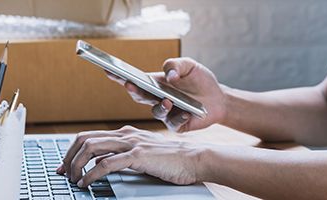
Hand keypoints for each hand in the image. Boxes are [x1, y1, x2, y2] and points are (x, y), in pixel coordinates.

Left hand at [56, 126, 207, 186]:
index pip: (90, 136)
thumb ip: (124, 155)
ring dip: (76, 165)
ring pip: (91, 148)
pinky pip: (106, 164)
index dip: (72, 150)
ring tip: (73, 179)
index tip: (65, 165)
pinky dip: (91, 174)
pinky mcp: (138, 155)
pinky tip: (86, 183)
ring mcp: (131, 143)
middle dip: (69, 157)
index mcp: (125, 133)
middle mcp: (125, 134)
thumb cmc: (173, 159)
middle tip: (63, 173)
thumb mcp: (144, 154)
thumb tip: (103, 164)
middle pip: (85, 139)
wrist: (195, 158)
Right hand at [105, 57, 226, 131]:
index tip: (108, 69)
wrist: (218, 98)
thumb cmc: (200, 80)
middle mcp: (156, 100)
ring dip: (160, 106)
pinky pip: (174, 123)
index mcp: (155, 85)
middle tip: (129, 83)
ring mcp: (165, 114)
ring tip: (168, 100)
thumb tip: (168, 75)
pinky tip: (186, 112)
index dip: (119, 76)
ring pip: (156, 112)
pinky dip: (180, 117)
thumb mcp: (189, 65)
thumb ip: (176, 65)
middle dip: (133, 90)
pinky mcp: (177, 125)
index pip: (134, 80)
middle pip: (139, 97)